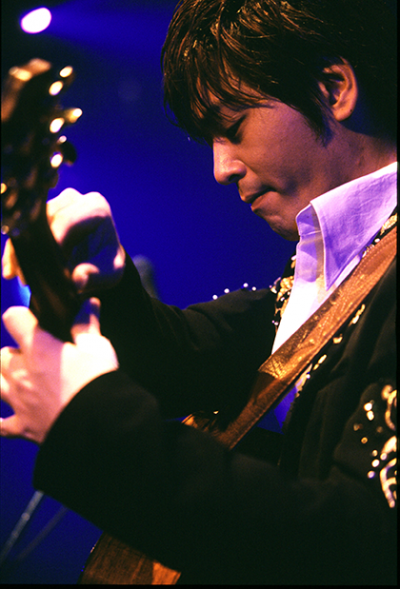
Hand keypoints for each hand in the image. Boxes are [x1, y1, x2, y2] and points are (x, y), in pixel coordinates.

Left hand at [0, 299, 118, 443]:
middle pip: (1, 355)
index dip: (22, 316)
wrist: (97, 424)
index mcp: (38, 348)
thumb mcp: (98, 348)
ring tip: (17, 380)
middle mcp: (21, 372)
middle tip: (34, 356)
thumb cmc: (97, 383)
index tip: (33, 320)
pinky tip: (1, 418)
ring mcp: (19, 400)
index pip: (13, 318)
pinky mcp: (23, 426)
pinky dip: (1, 421)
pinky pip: (1, 425)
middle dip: (13, 353)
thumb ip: (87, 325)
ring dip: (2, 379)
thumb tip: (89, 305)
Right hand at [2, 188, 125, 293]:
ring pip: (30, 224)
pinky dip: (16, 250)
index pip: (68, 220)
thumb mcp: (110, 272)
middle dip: (35, 250)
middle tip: (28, 278)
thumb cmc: (107, 263)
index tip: (46, 268)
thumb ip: (95, 275)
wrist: (99, 258)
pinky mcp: (40, 213)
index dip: (53, 243)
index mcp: (95, 207)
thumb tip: (77, 281)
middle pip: (45, 220)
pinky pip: (22, 229)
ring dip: (22, 252)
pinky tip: (11, 271)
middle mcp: (73, 199)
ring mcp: (54, 203)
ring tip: (21, 278)